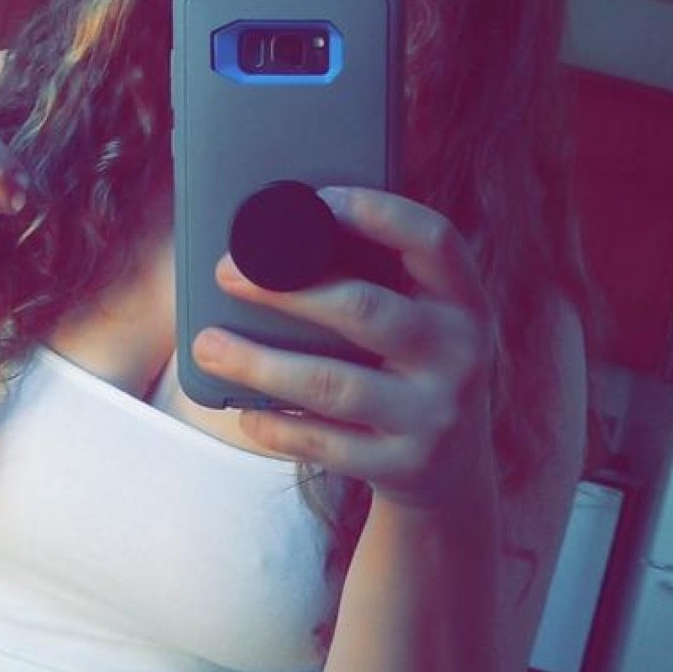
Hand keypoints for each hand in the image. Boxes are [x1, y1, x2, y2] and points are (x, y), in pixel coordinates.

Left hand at [192, 187, 494, 507]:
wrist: (453, 473)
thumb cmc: (410, 370)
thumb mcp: (421, 322)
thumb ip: (378, 282)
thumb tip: (273, 239)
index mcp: (465, 301)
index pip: (434, 239)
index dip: (377, 212)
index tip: (318, 199)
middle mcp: (462, 355)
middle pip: (366, 310)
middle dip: (286, 290)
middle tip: (226, 273)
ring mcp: (436, 415)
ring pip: (333, 383)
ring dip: (260, 363)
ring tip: (208, 345)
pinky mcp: (406, 467)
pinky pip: (325, 444)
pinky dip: (276, 424)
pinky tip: (245, 410)